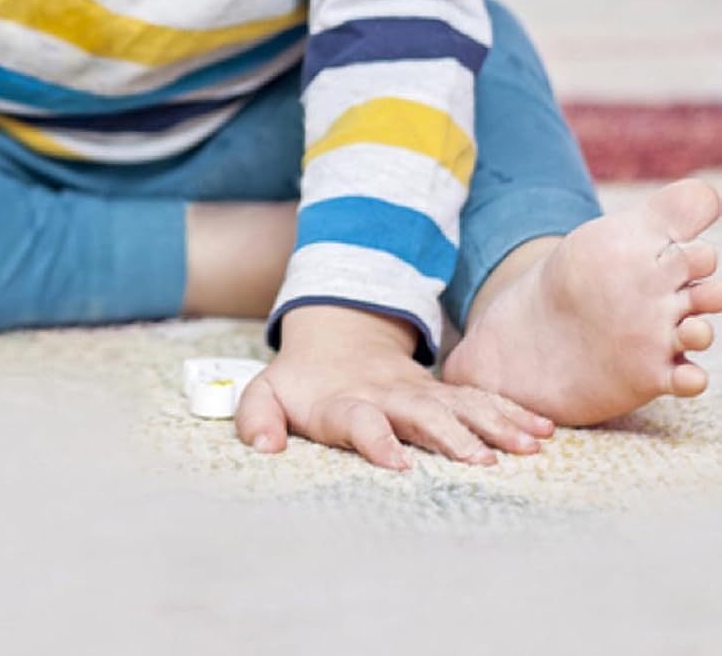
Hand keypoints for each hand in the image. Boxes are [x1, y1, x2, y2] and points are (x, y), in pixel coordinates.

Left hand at [234, 304, 553, 469]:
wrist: (336, 336)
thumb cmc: (302, 382)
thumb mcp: (266, 392)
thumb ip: (256, 417)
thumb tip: (261, 447)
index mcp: (343, 402)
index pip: (358, 419)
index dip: (374, 438)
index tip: (397, 463)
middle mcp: (387, 394)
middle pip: (421, 412)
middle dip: (451, 436)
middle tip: (481, 463)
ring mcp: (420, 391)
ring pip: (461, 404)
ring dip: (494, 424)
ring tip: (528, 446)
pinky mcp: (444, 393)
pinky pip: (482, 400)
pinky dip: (513, 412)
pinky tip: (544, 430)